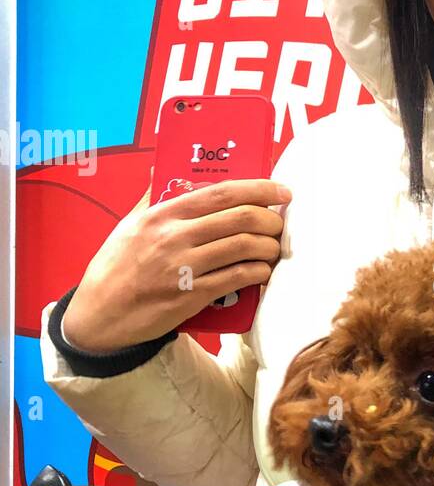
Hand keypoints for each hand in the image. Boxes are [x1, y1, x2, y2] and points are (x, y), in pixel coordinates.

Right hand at [61, 178, 291, 351]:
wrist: (100, 315)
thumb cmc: (115, 268)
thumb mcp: (128, 225)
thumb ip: (153, 198)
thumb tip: (165, 170)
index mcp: (162, 214)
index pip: (222, 192)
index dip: (259, 188)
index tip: (281, 190)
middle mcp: (174, 237)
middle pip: (240, 218)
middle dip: (271, 219)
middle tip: (280, 223)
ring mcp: (184, 267)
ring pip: (244, 247)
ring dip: (269, 247)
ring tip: (273, 248)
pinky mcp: (191, 296)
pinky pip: (237, 278)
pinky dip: (257, 272)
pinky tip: (262, 271)